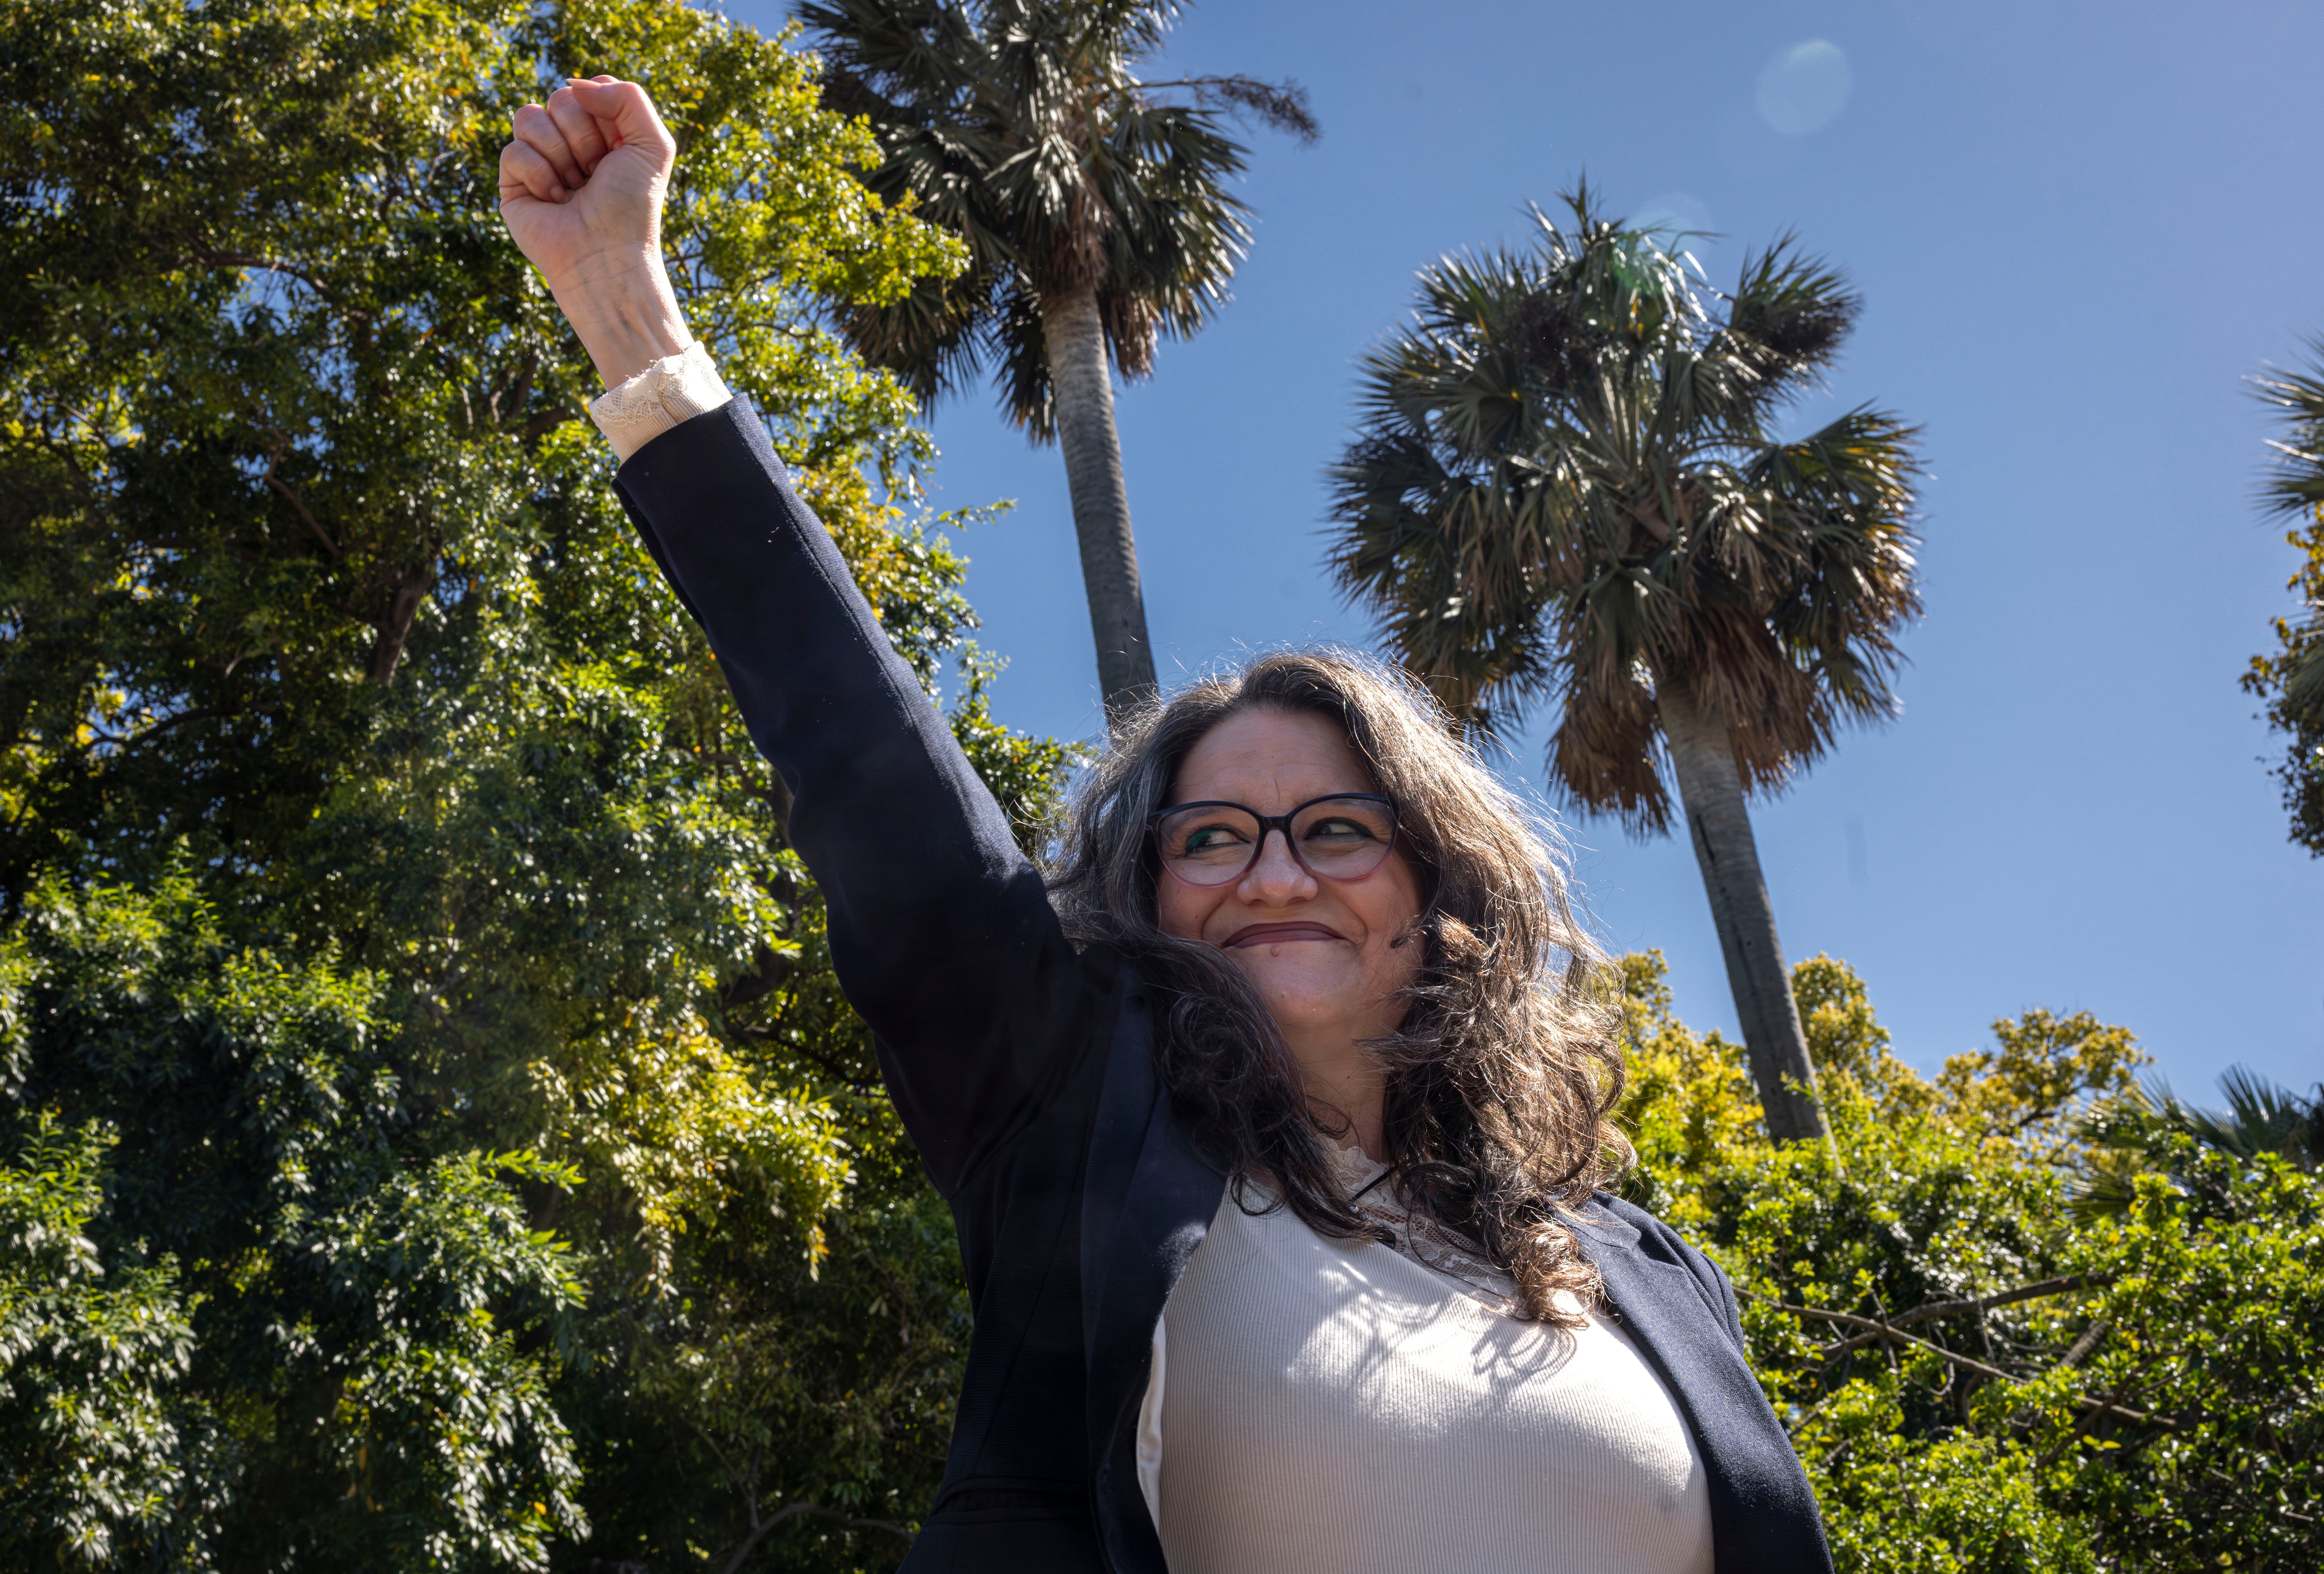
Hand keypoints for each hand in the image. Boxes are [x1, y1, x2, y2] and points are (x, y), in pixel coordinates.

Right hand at [499, 77, 691, 387]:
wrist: (606, 254)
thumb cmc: (632, 206)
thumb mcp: (653, 144)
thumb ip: (628, 96)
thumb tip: (574, 83)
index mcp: (604, 130)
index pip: (590, 87)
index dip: (605, 113)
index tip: (619, 149)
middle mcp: (570, 141)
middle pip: (561, 98)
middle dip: (584, 137)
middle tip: (596, 173)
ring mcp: (539, 158)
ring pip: (530, 116)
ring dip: (560, 155)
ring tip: (574, 188)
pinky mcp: (512, 180)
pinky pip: (513, 149)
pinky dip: (539, 175)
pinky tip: (553, 200)